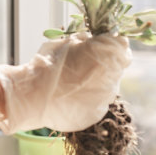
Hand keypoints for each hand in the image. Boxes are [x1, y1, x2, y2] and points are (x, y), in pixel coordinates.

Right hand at [0, 33, 130, 133]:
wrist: (34, 95)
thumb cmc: (48, 64)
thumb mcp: (68, 42)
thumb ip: (87, 41)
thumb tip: (95, 40)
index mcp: (107, 54)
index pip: (122, 46)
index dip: (111, 45)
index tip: (100, 47)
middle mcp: (113, 77)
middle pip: (116, 68)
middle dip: (104, 65)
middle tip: (83, 66)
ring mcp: (106, 98)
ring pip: (108, 87)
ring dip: (96, 83)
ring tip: (73, 84)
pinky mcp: (96, 114)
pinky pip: (97, 103)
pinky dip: (88, 99)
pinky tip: (71, 97)